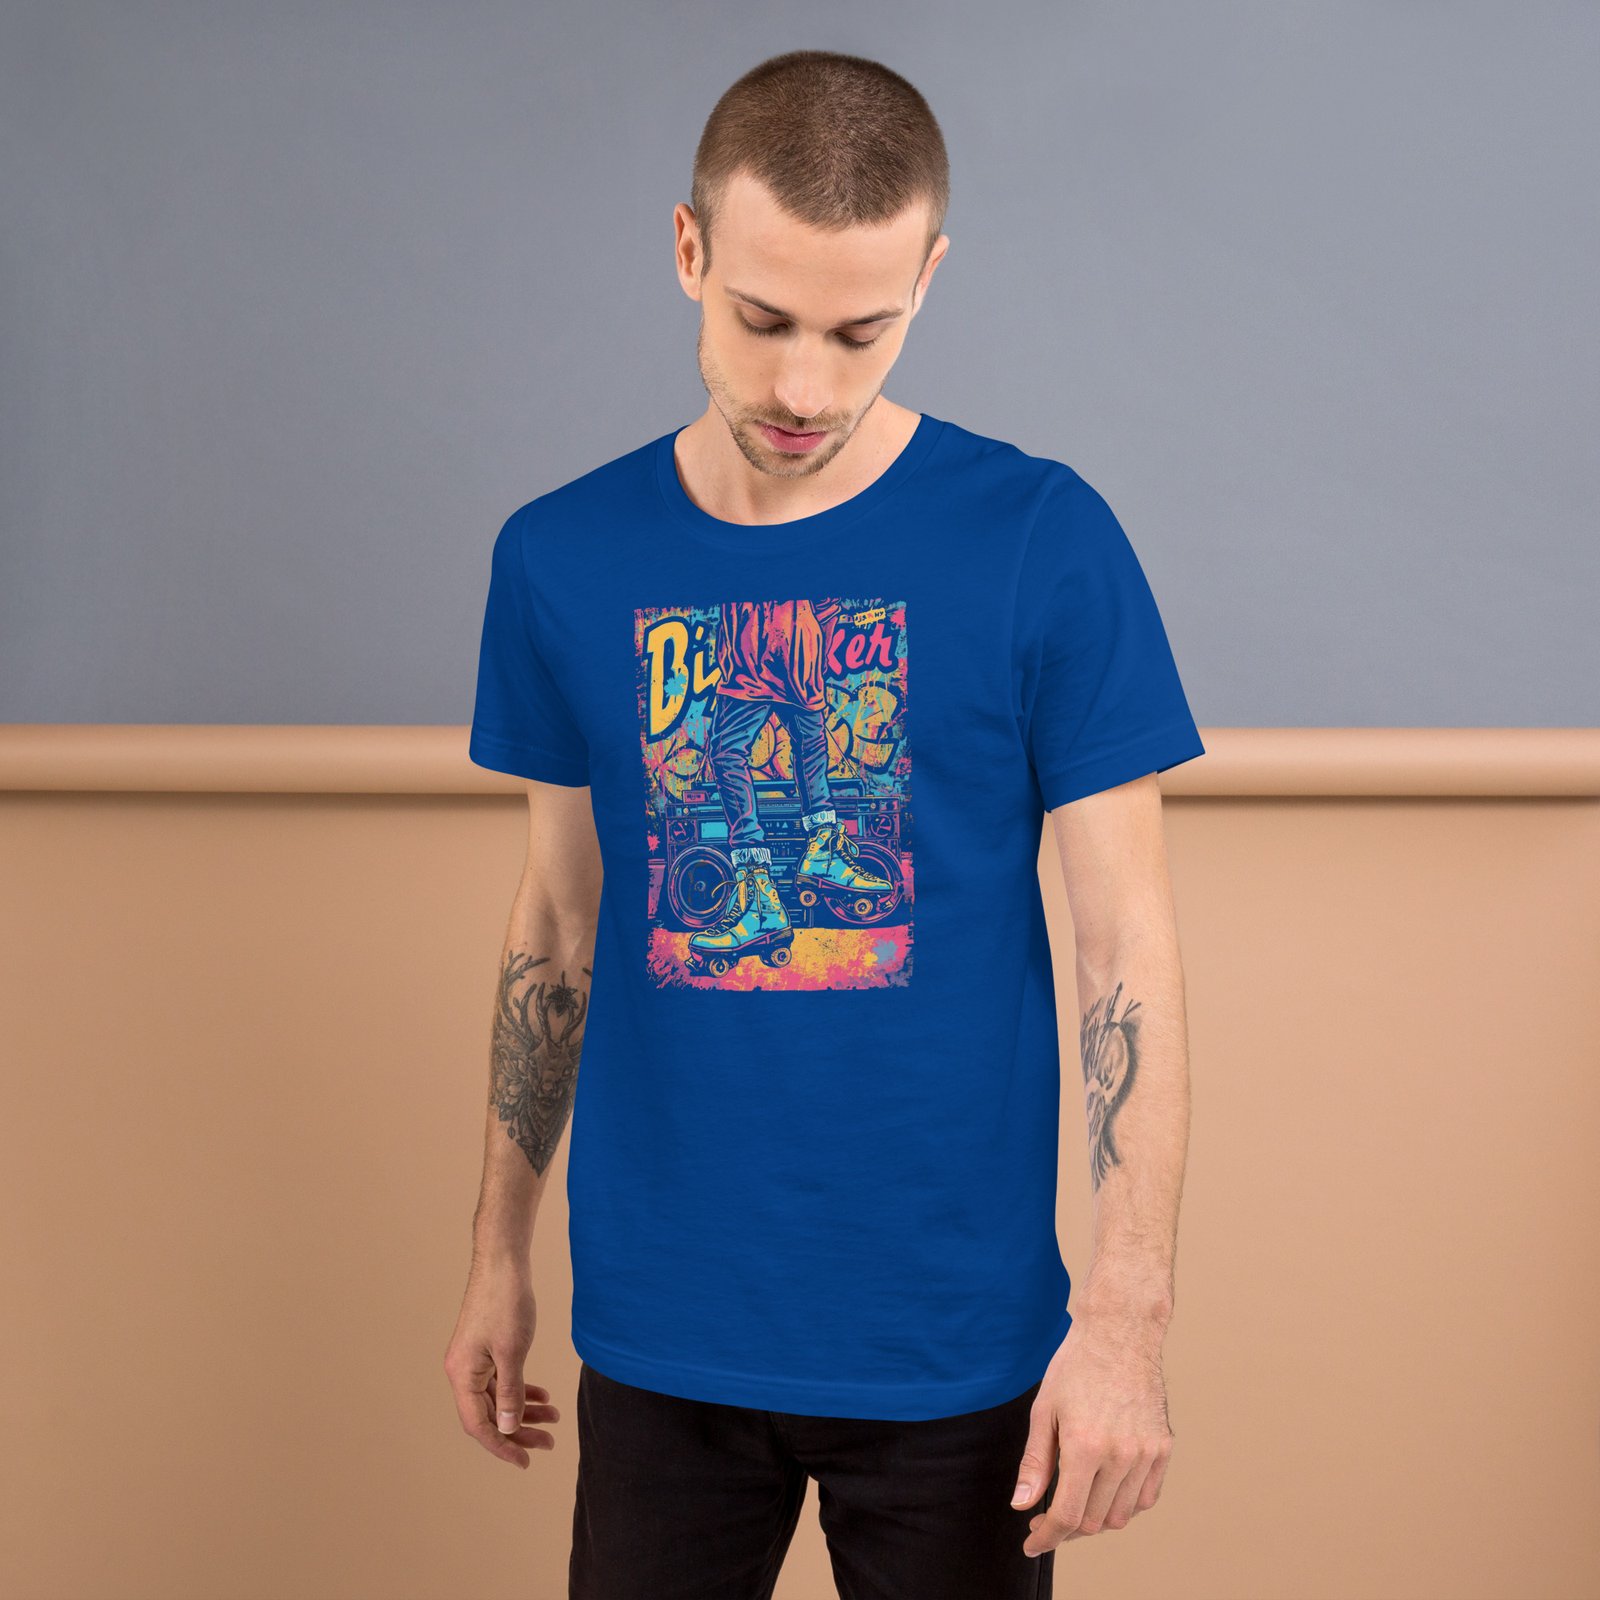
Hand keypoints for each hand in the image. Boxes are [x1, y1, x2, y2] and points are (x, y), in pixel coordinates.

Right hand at [443, 1258, 561, 1467]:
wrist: (503, 1262)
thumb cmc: (506, 1302)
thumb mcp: (512, 1352)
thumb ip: (509, 1393)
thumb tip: (507, 1428)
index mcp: (462, 1375)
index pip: (479, 1425)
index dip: (503, 1446)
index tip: (526, 1461)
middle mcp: (462, 1371)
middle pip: (488, 1414)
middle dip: (519, 1431)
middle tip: (549, 1442)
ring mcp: (473, 1359)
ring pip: (497, 1397)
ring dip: (524, 1410)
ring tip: (553, 1418)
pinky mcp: (485, 1348)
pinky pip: (501, 1379)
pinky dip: (521, 1389)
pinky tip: (543, 1394)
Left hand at [1011, 1310, 1173, 1556]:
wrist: (1119, 1332)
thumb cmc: (1076, 1365)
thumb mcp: (1044, 1411)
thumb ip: (1035, 1463)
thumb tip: (1022, 1504)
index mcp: (1085, 1446)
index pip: (1067, 1515)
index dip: (1047, 1537)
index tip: (1032, 1542)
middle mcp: (1120, 1455)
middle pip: (1094, 1521)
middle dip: (1066, 1528)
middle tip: (1046, 1518)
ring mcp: (1146, 1453)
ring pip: (1121, 1515)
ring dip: (1095, 1519)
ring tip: (1075, 1503)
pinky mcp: (1162, 1447)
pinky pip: (1145, 1497)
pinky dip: (1124, 1504)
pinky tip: (1105, 1491)